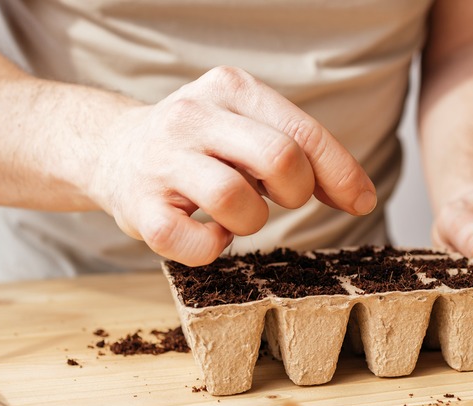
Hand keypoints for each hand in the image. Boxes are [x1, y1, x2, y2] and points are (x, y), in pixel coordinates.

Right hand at [87, 66, 376, 265]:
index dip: (341, 173)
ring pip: (239, 203)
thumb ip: (296, 148)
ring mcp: (163, 161)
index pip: (303, 132)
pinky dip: (216, 248)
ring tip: (235, 213)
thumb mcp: (244, 126)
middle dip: (295, 193)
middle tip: (277, 198)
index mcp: (229, 89)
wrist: (112, 149)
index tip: (360, 200)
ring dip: (251, 222)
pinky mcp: (141, 208)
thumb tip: (358, 192)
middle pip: (280, 160)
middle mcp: (193, 116)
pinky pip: (200, 245)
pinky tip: (209, 233)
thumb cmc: (196, 144)